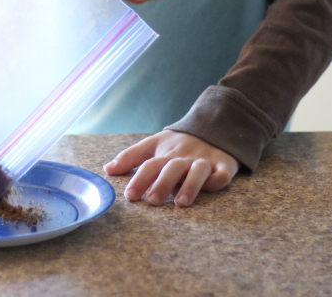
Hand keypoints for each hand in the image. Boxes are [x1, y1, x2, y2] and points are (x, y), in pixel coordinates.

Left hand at [103, 130, 238, 207]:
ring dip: (190, 185)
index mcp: (166, 153)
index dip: (139, 178)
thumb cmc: (180, 143)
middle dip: (162, 184)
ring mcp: (205, 161)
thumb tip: (107, 169)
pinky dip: (218, 178)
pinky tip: (213, 185)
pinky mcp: (224, 165)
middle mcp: (184, 157)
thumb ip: (131, 157)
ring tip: (181, 203)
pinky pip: (223, 172)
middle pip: (172, 168)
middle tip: (152, 201)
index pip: (150, 164)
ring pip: (197, 171)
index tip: (130, 196)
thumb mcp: (155, 144)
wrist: (214, 127)